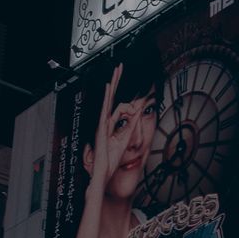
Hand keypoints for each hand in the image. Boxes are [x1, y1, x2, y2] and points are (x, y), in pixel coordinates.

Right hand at [88, 64, 137, 188]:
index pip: (116, 102)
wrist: (102, 170)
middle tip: (119, 66)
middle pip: (111, 96)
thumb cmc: (111, 157)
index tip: (122, 77)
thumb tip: (136, 113)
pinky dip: (106, 98)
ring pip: (110, 101)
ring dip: (115, 89)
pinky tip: (108, 87)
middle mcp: (105, 120)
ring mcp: (102, 122)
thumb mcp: (126, 138)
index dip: (119, 89)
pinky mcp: (101, 127)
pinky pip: (104, 110)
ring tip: (119, 75)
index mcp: (110, 122)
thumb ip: (130, 125)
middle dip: (116, 81)